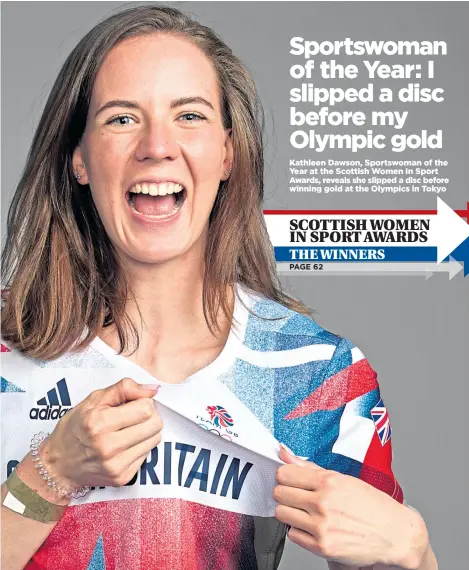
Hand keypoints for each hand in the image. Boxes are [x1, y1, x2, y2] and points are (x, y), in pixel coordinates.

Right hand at [40, 378, 161, 489]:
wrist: (59, 464)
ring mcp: (116, 465)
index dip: (144, 401)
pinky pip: (147, 455)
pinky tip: (124, 444)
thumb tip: (153, 389)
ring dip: (146, 431)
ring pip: (154, 439)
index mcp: (99, 423)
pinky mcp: (122, 478)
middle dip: (149, 415)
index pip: (145, 409)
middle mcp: (108, 446)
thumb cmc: (76, 427)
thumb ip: (124, 388)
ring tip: (129, 429)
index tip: (133, 403)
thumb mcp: (93, 399)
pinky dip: (140, 446)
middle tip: (134, 415)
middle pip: (155, 424)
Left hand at [274, 445, 427, 568]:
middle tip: (296, 495)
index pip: (284, 474)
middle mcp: (323, 503)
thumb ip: (309, 467)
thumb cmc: (372, 505)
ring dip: (289, 512)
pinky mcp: (322, 547)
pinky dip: (299, 530)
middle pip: (279, 493)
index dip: (284, 476)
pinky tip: (312, 526)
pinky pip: (293, 535)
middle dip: (284, 493)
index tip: (289, 479)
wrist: (395, 534)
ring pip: (282, 514)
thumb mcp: (343, 478)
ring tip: (304, 511)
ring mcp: (322, 526)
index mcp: (328, 481)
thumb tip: (284, 453)